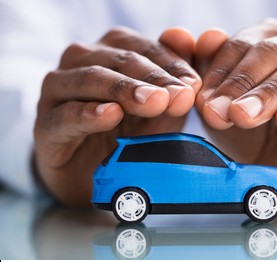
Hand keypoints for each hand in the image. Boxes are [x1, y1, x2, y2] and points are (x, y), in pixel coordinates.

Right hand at [34, 27, 200, 205]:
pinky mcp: (46, 125)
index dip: (171, 64)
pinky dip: (88, 114)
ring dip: (124, 89)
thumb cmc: (129, 132)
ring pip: (90, 78)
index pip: (142, 47)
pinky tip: (110, 115)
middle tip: (179, 96)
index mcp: (110, 52)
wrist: (93, 172)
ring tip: (153, 102)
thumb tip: (186, 38)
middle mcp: (81, 63)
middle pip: (118, 59)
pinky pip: (65, 115)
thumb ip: (173, 77)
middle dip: (153, 77)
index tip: (194, 85)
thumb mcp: (159, 108)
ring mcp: (59, 92)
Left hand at [195, 19, 276, 198]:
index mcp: (272, 45)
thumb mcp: (224, 106)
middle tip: (217, 111)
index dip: (219, 69)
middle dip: (240, 81)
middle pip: (272, 51)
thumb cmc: (252, 130)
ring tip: (243, 116)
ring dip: (268, 93)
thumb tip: (207, 36)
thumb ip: (212, 73)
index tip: (201, 99)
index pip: (244, 43)